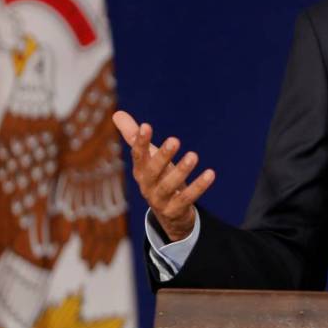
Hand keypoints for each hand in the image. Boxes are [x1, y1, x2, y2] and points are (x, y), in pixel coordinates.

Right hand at [111, 110, 216, 241]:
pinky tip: (210, 173)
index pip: (138, 155)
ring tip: (193, 155)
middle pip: (153, 171)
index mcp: (140, 171)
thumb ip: (134, 137)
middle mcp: (147, 186)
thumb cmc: (159, 178)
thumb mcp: (148, 159)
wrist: (169, 214)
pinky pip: (187, 199)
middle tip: (175, 140)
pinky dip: (198, 186)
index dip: (140, 141)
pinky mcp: (175, 211)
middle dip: (163, 156)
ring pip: (169, 186)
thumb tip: (117, 113)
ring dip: (181, 171)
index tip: (146, 126)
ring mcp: (160, 200)